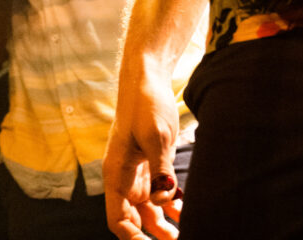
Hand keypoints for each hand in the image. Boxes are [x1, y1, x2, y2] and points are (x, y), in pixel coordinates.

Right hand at [103, 63, 182, 239]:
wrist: (148, 78)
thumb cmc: (145, 103)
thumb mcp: (155, 135)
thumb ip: (160, 169)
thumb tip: (165, 199)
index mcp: (117, 174)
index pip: (118, 219)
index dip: (132, 237)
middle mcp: (125, 178)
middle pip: (134, 219)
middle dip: (151, 235)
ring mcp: (139, 172)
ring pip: (149, 209)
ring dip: (163, 224)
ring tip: (184, 233)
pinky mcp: (153, 163)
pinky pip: (160, 192)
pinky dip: (171, 204)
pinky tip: (185, 212)